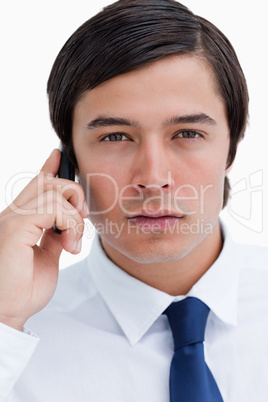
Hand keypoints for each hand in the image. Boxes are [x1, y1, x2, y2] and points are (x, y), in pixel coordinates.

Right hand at [0, 149, 88, 330]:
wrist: (8, 313)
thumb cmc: (24, 289)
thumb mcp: (48, 255)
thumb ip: (57, 234)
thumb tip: (69, 221)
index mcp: (19, 219)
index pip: (35, 184)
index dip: (48, 168)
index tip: (60, 155)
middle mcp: (12, 214)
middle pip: (47, 182)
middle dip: (74, 194)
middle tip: (82, 220)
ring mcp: (11, 219)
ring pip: (53, 191)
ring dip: (74, 216)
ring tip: (73, 242)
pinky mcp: (14, 227)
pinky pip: (52, 208)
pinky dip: (69, 224)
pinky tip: (69, 244)